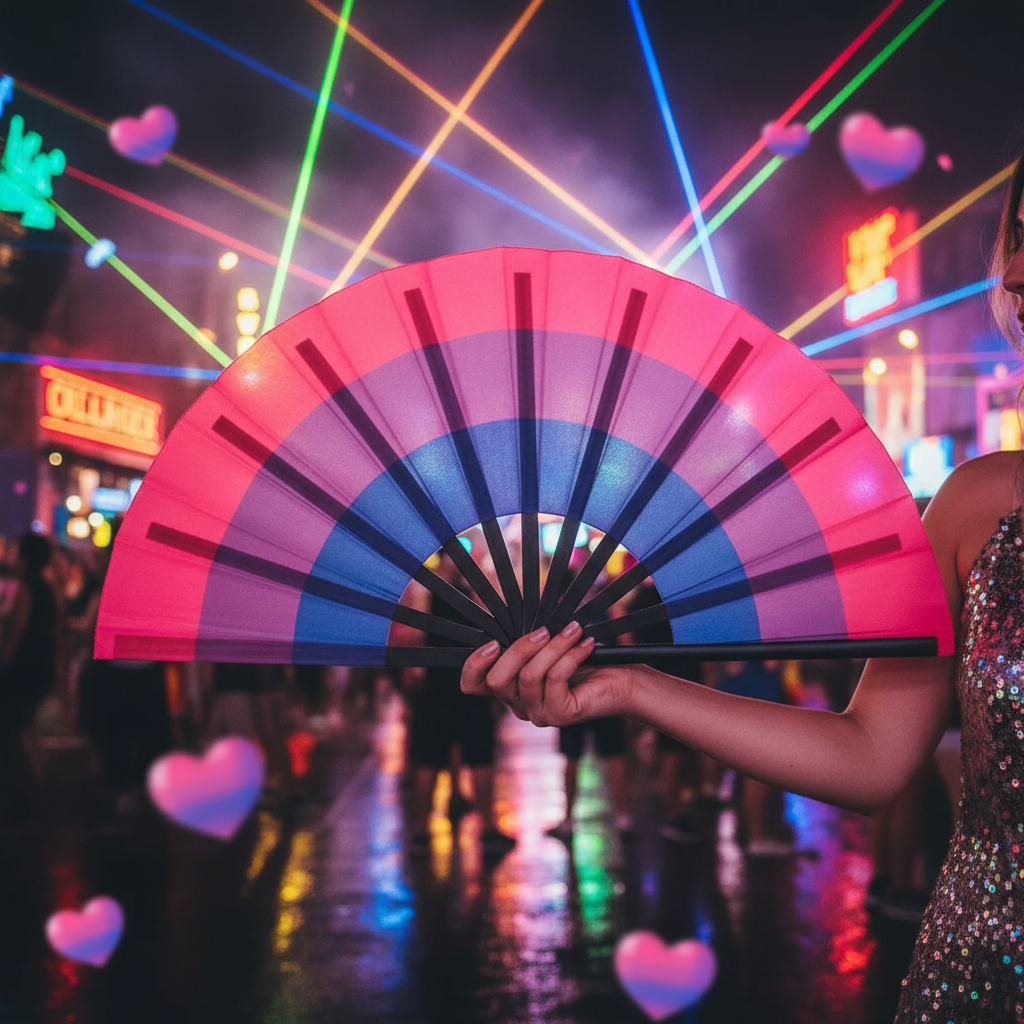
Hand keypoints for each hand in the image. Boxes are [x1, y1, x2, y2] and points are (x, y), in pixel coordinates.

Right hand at [460, 620, 631, 726]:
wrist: (625, 683)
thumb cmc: (587, 660)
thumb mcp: (550, 646)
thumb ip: (529, 640)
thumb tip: (517, 615)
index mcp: (511, 688)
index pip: (473, 686)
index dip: (474, 665)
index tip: (492, 642)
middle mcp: (519, 705)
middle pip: (497, 680)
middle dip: (518, 649)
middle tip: (543, 631)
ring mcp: (539, 714)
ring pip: (528, 676)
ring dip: (552, 647)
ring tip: (573, 630)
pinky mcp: (561, 715)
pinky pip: (555, 679)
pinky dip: (570, 655)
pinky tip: (586, 643)